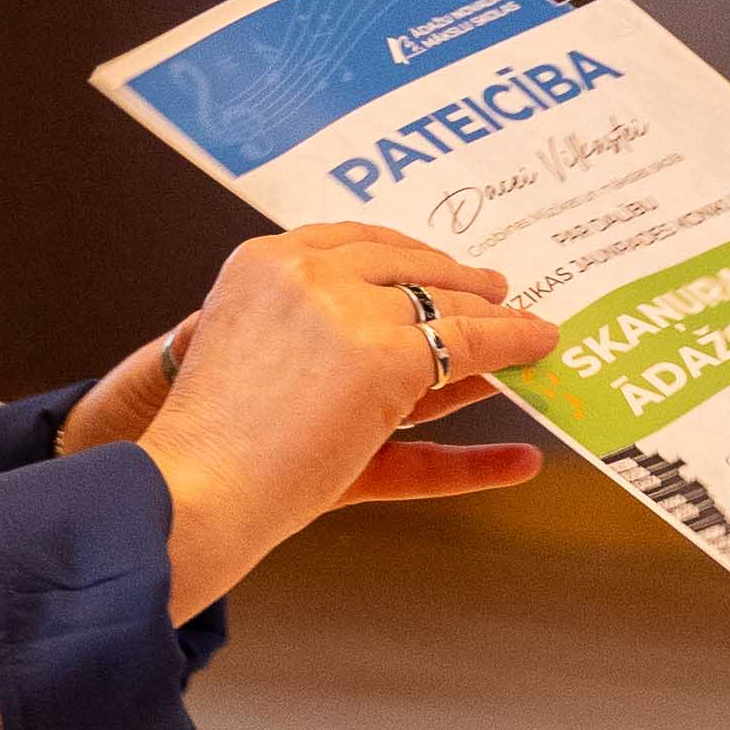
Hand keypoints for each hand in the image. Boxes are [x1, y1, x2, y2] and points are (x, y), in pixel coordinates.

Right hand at [128, 227, 556, 610]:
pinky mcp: (386, 354)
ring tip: (525, 322)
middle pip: (402, 264)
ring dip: (491, 311)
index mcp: (263, 263)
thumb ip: (308, 337)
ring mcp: (347, 308)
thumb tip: (390, 340)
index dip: (400, 254)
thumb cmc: (214, 447)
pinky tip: (535, 345)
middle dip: (451, 278)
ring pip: (442, 301)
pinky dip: (510, 342)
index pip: (350, 241)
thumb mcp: (258, 366)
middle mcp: (305, 271)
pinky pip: (468, 339)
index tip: (429, 262)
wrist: (194, 487)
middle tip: (492, 289)